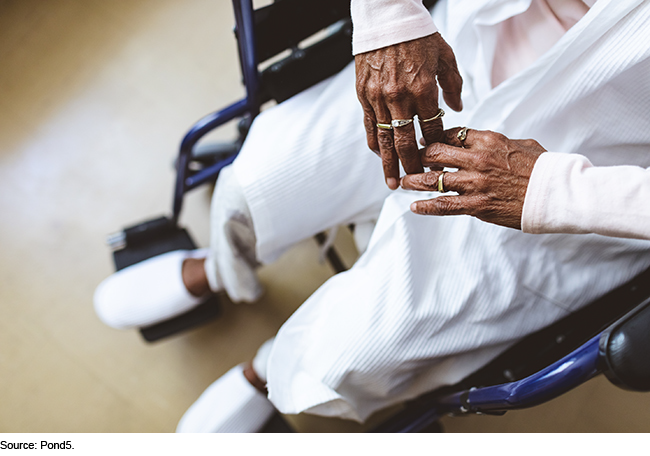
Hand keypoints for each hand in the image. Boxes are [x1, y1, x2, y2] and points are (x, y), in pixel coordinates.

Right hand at [355, 33, 462, 189]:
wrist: (387, 19)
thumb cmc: (419, 35)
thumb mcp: (445, 56)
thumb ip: (452, 84)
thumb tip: (457, 109)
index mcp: (423, 89)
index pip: (431, 129)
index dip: (436, 148)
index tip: (439, 162)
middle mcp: (400, 97)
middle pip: (406, 142)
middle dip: (411, 166)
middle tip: (415, 183)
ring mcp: (379, 98)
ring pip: (385, 139)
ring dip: (389, 164)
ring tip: (392, 182)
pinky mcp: (364, 94)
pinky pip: (369, 125)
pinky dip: (375, 143)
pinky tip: (379, 155)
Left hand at [400, 128, 545, 228]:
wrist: (557, 193)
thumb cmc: (544, 168)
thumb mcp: (521, 143)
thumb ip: (497, 141)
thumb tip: (482, 141)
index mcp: (489, 139)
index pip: (451, 133)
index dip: (435, 138)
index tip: (426, 142)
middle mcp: (478, 158)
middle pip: (434, 152)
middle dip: (419, 156)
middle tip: (410, 160)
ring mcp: (475, 183)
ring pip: (433, 179)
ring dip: (414, 180)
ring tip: (403, 182)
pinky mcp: (477, 206)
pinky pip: (443, 205)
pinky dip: (425, 206)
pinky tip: (414, 207)